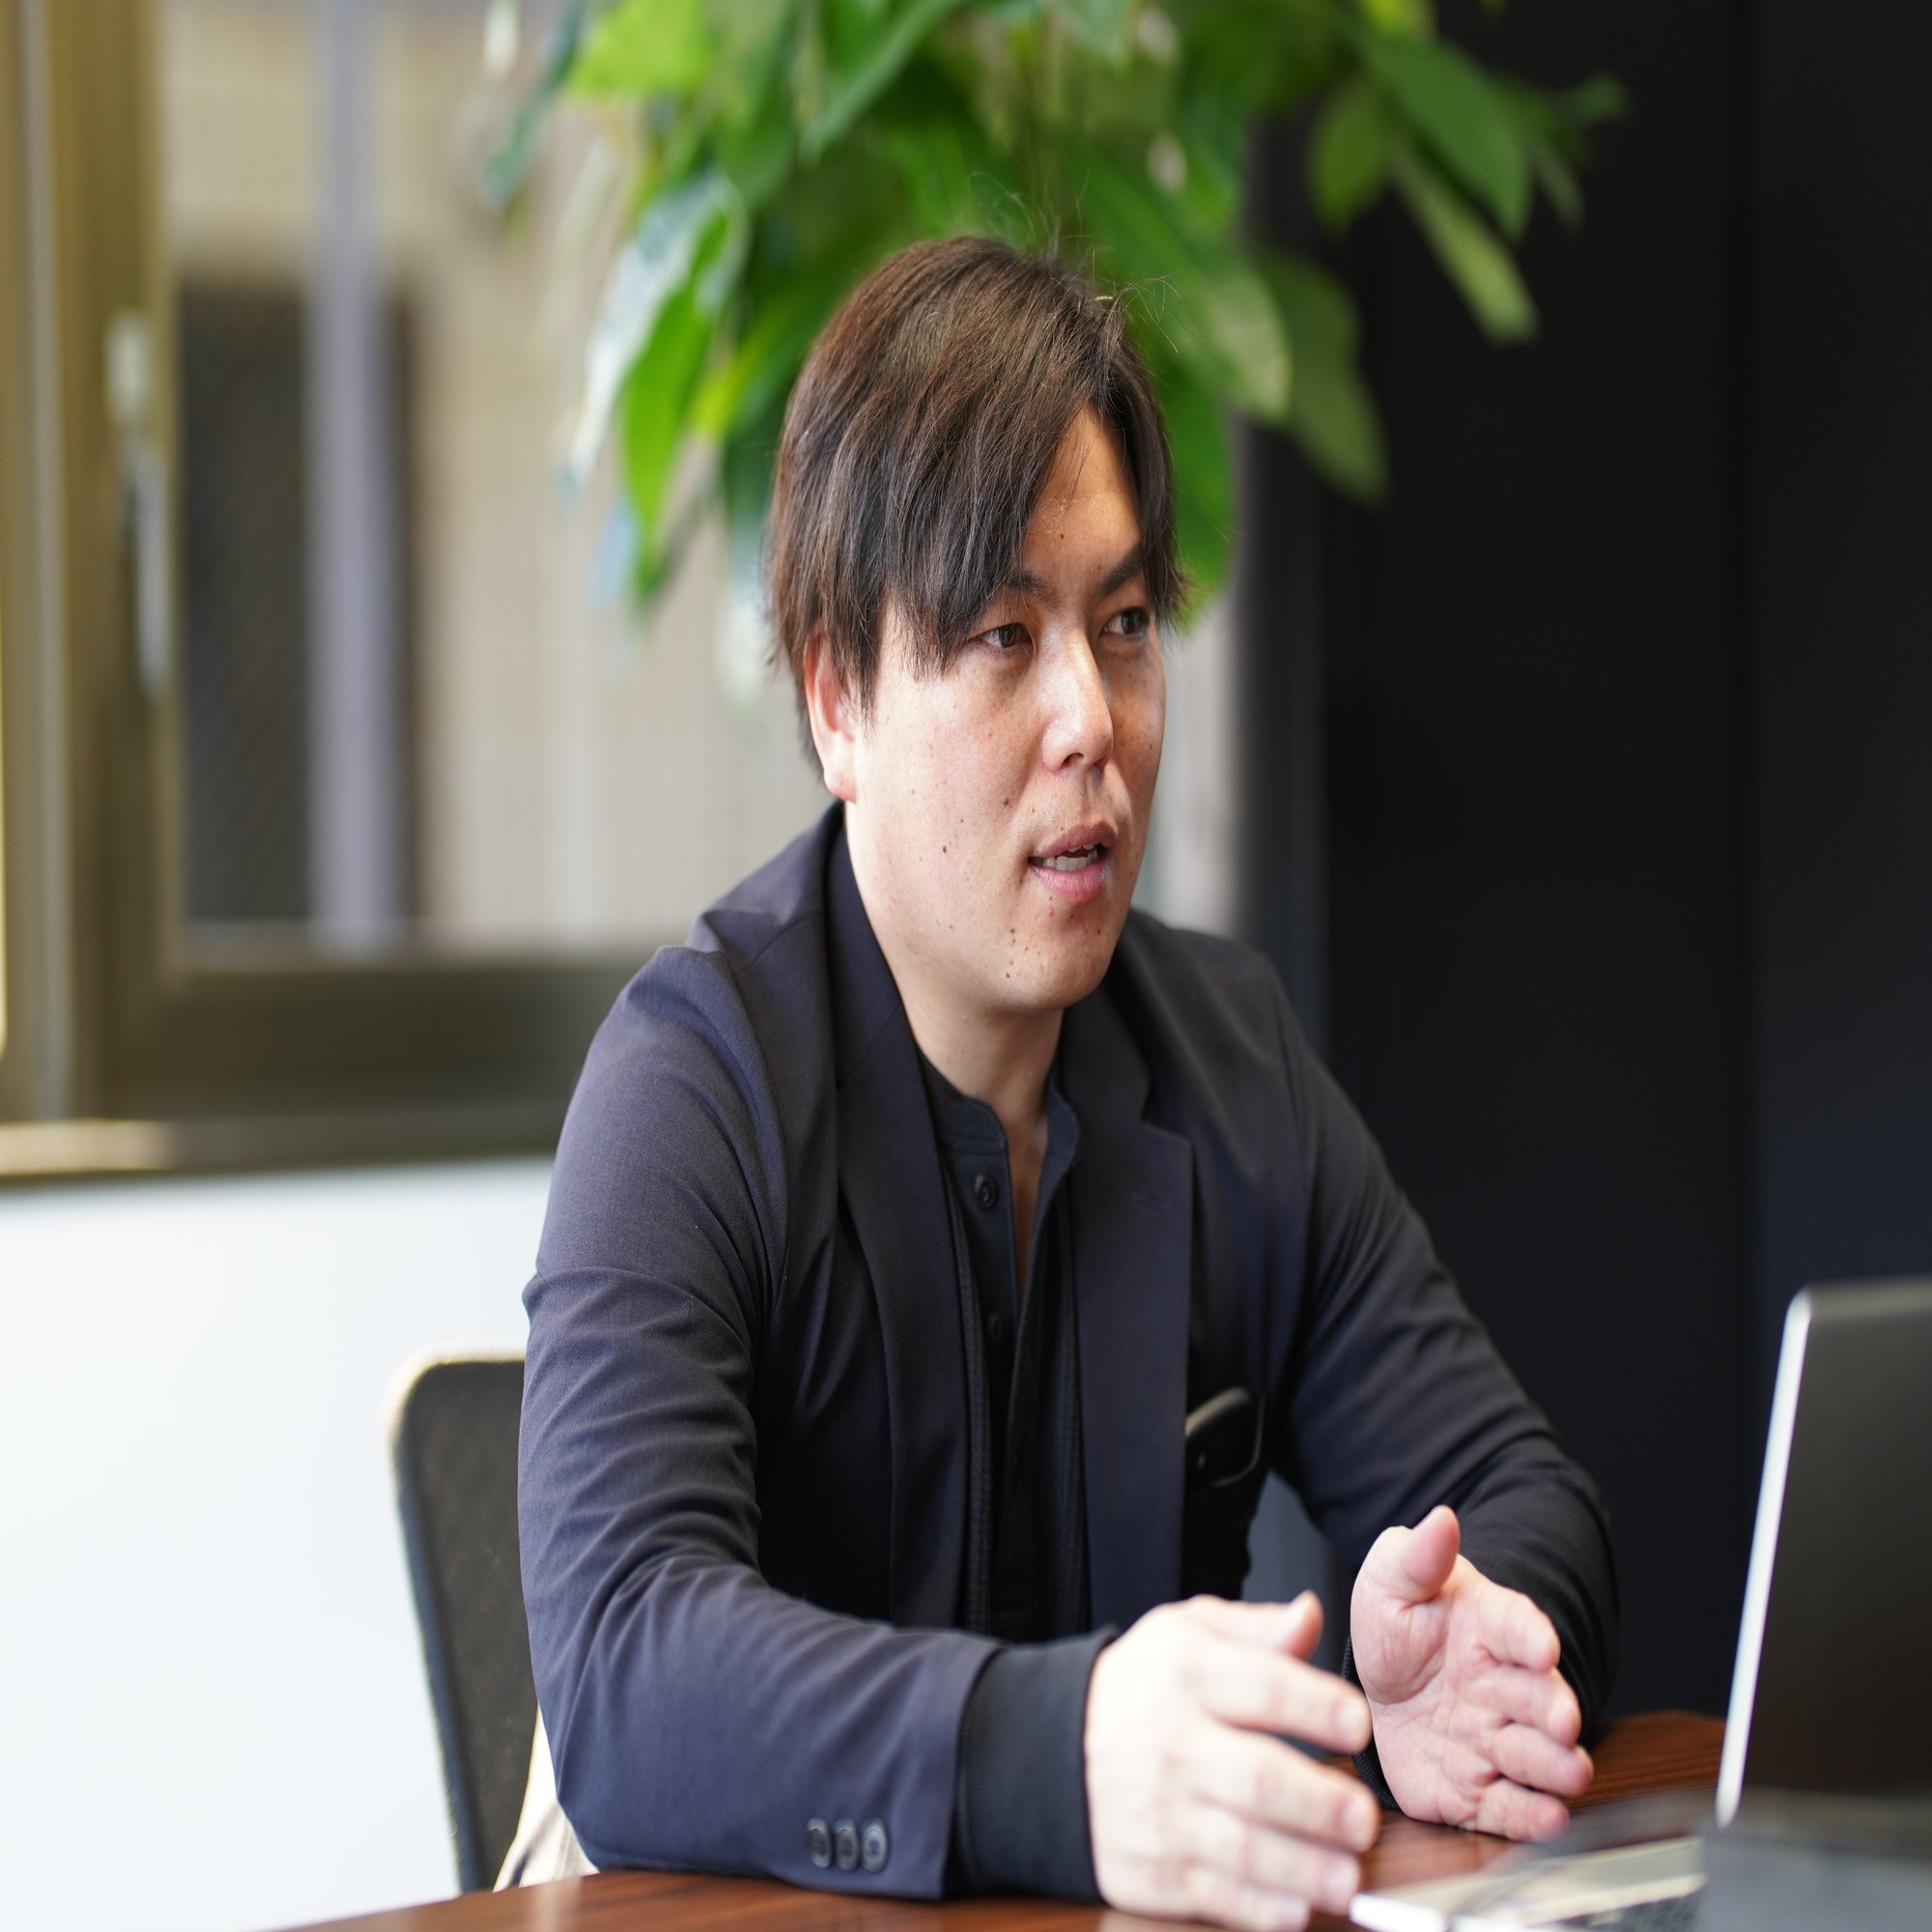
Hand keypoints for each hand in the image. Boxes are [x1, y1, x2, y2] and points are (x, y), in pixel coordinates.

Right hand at [1084, 1592, 1381, 1931]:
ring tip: (1346, 1876)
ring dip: (1301, 1868)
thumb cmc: (1140, 1689)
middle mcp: (1171, 1742)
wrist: (1051, 1750)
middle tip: (1363, 1818)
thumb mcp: (1186, 1634)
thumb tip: (1310, 1615)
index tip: (1359, 1723)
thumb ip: (1257, 1628)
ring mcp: (1159, 1812)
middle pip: (1255, 1776)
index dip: (1315, 1705)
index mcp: (1185, 1673)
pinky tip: (1296, 1910)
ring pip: (1240, 1846)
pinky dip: (1257, 1909)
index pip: (1261, 1686)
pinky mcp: (1150, 1870)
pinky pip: (1211, 1895)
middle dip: (1318, 1803)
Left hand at [1350, 1505, 1591, 1840]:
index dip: (1530, 1636)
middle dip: (1555, 1710)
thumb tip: (1439, 1519)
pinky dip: (1531, 1815)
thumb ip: (1416, 1556)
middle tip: (1563, 1720)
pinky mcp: (1476, 1790)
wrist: (1380, 1684)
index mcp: (1489, 1628)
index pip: (1517, 1626)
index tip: (1542, 1645)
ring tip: (1569, 1772)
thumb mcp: (1394, 1581)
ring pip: (1536, 1756)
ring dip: (1555, 1765)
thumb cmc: (1399, 1625)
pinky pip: (1508, 1806)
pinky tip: (1548, 1817)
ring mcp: (1494, 1740)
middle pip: (1539, 1698)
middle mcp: (1504, 1687)